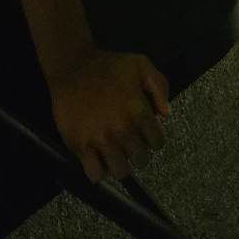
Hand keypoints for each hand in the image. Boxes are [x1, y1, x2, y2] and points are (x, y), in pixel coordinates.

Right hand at [50, 47, 169, 181]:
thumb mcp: (140, 64)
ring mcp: (101, 139)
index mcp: (138, 110)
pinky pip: (95, 174)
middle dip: (137, 152)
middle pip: (141, 160)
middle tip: (128, 143)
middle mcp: (122, 128)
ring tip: (114, 153)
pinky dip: (98, 171)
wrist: (73, 65)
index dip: (152, 139)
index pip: (157, 142)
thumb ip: (159, 85)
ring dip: (120, 165)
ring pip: (121, 172)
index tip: (144, 134)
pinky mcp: (80, 145)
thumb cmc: (108, 65)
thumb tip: (165, 114)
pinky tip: (97, 158)